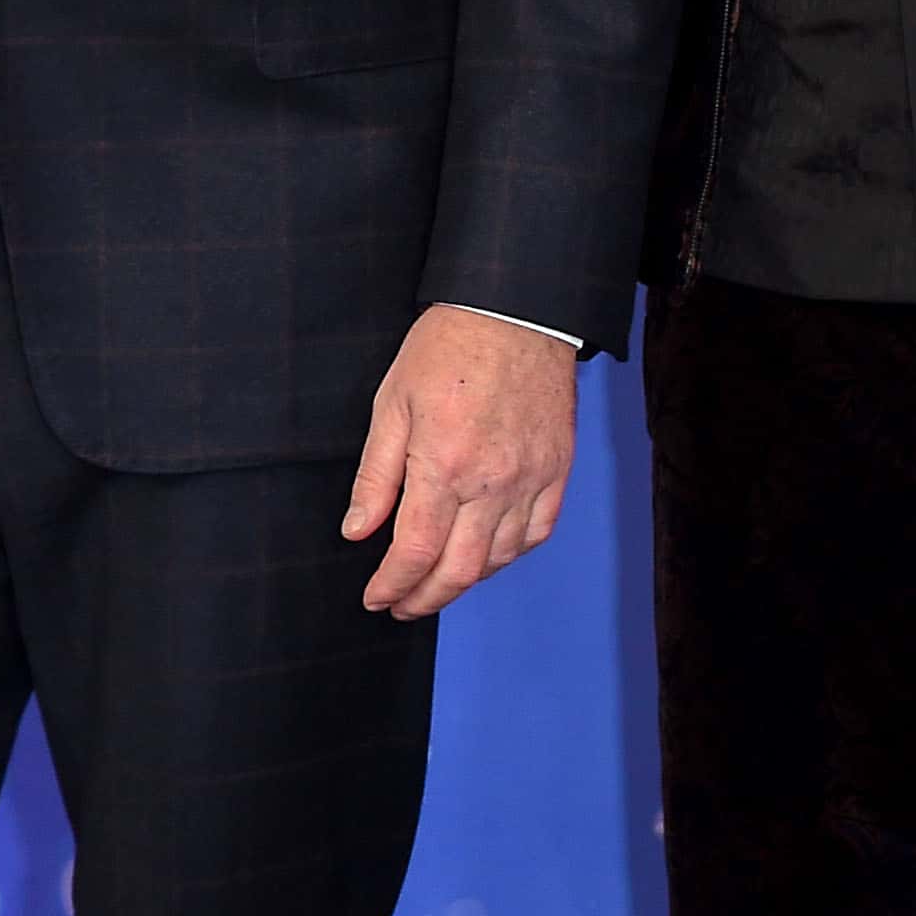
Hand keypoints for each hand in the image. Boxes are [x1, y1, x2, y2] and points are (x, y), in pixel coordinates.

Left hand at [344, 307, 577, 617]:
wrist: (518, 310)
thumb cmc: (449, 348)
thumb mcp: (392, 404)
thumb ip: (376, 476)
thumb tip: (358, 530)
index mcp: (444, 465)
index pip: (413, 552)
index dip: (390, 586)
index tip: (375, 597)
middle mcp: (492, 481)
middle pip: (458, 570)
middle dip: (424, 598)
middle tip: (402, 605)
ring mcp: (531, 477)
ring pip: (499, 558)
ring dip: (464, 580)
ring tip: (439, 579)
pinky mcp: (557, 468)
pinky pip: (538, 531)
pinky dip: (510, 554)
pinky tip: (489, 553)